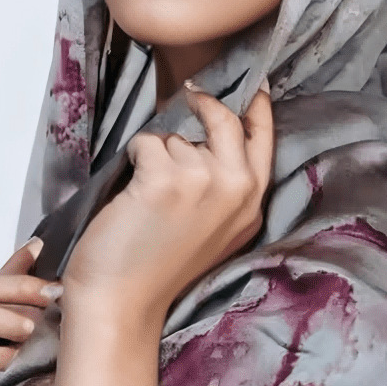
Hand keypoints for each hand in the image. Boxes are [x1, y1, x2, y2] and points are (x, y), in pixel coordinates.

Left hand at [63, 82, 273, 330]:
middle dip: (201, 106)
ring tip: (148, 198)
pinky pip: (146, 143)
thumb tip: (208, 136)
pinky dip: (133, 159)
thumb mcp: (213, 230)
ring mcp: (203, 182)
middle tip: (186, 95)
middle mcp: (237, 191)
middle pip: (225, 120)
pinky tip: (132, 196)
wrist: (123, 302)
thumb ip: (224, 188)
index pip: (264, 140)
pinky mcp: (166, 179)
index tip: (253, 84)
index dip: (256, 107)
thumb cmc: (157, 267)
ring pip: (176, 136)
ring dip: (156, 154)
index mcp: (252, 207)